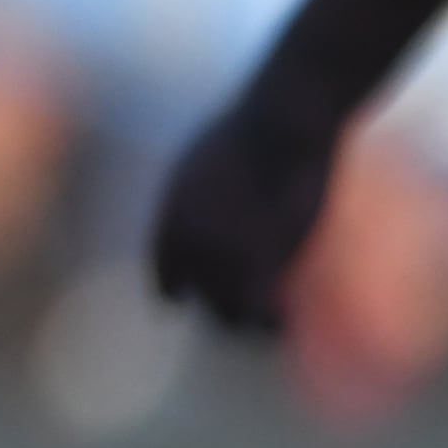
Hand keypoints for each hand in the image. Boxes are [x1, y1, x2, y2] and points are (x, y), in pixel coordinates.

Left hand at [152, 95, 338, 334]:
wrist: (280, 122)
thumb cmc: (251, 127)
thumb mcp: (203, 158)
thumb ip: (196, 191)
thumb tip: (202, 200)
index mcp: (171, 218)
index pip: (165, 277)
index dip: (181, 291)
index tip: (193, 300)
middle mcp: (188, 242)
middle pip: (199, 299)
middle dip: (220, 307)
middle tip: (240, 314)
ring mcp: (223, 255)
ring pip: (228, 314)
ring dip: (247, 322)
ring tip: (266, 326)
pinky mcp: (261, 261)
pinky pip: (260, 312)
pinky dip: (269, 322)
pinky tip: (282, 321)